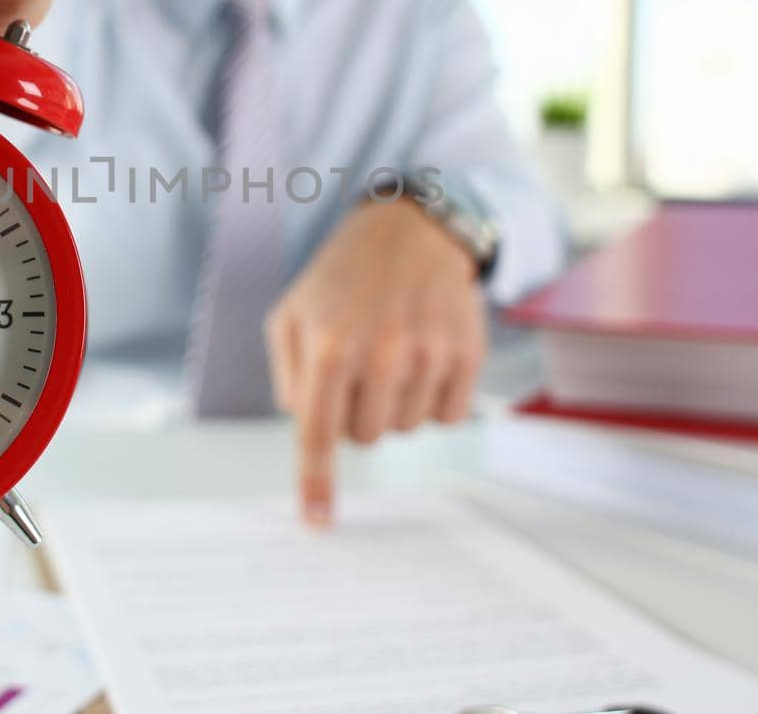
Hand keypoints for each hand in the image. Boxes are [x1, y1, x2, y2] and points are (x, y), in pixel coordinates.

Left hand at [265, 198, 487, 526]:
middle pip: (364, 438)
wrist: (409, 233)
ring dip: (394, 404)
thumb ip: (288, 379)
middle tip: (358, 369)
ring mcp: (429, 352)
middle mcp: (381, 351)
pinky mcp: (468, 354)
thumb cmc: (341, 281)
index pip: (317, 431)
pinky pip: (446, 418)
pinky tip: (423, 358)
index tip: (317, 523)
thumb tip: (307, 432)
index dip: (316, 481)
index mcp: (329, 343)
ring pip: (405, 430)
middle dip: (356, 414)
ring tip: (391, 354)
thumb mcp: (291, 316)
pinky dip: (432, 399)